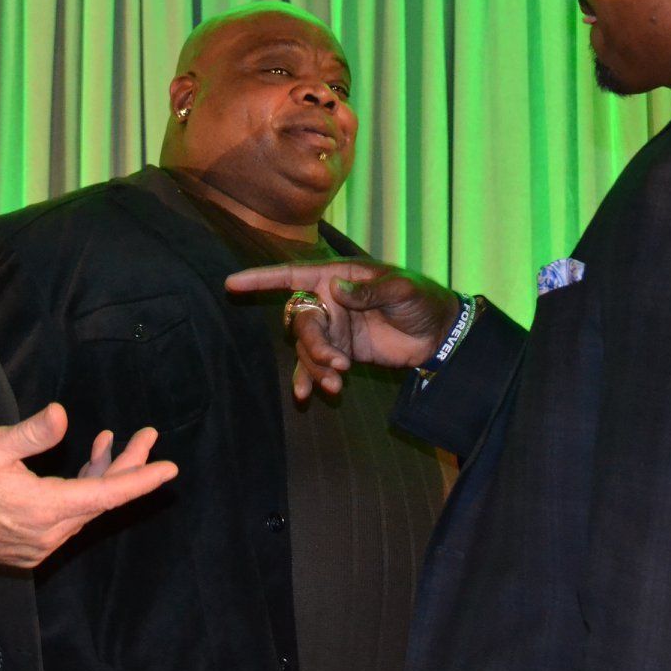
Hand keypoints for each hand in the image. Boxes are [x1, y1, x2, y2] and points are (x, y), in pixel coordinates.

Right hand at [0, 403, 176, 567]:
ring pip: (84, 508)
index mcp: (44, 510)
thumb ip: (32, 433)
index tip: (169, 469)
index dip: (140, 480)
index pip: (106, 495)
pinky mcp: (29, 546)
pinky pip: (68, 517)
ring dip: (103, 476)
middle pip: (100, 500)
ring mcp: (39, 544)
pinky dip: (81, 491)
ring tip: (112, 442)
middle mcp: (48, 534)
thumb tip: (63, 415)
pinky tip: (86, 463)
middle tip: (147, 435)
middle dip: (127, 467)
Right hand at [225, 259, 458, 401]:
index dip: (261, 279)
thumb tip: (336, 290)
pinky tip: (310, 395)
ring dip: (315, 366)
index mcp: (338, 276)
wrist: (438, 334)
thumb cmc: (422, 299)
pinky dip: (310, 378)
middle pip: (301, 322)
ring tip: (335, 383)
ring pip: (306, 347)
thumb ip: (369, 291)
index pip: (293, 275)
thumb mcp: (401, 290)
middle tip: (337, 364)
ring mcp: (334, 328)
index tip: (231, 284)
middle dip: (312, 345)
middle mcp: (330, 300)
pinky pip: (315, 365)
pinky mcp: (341, 351)